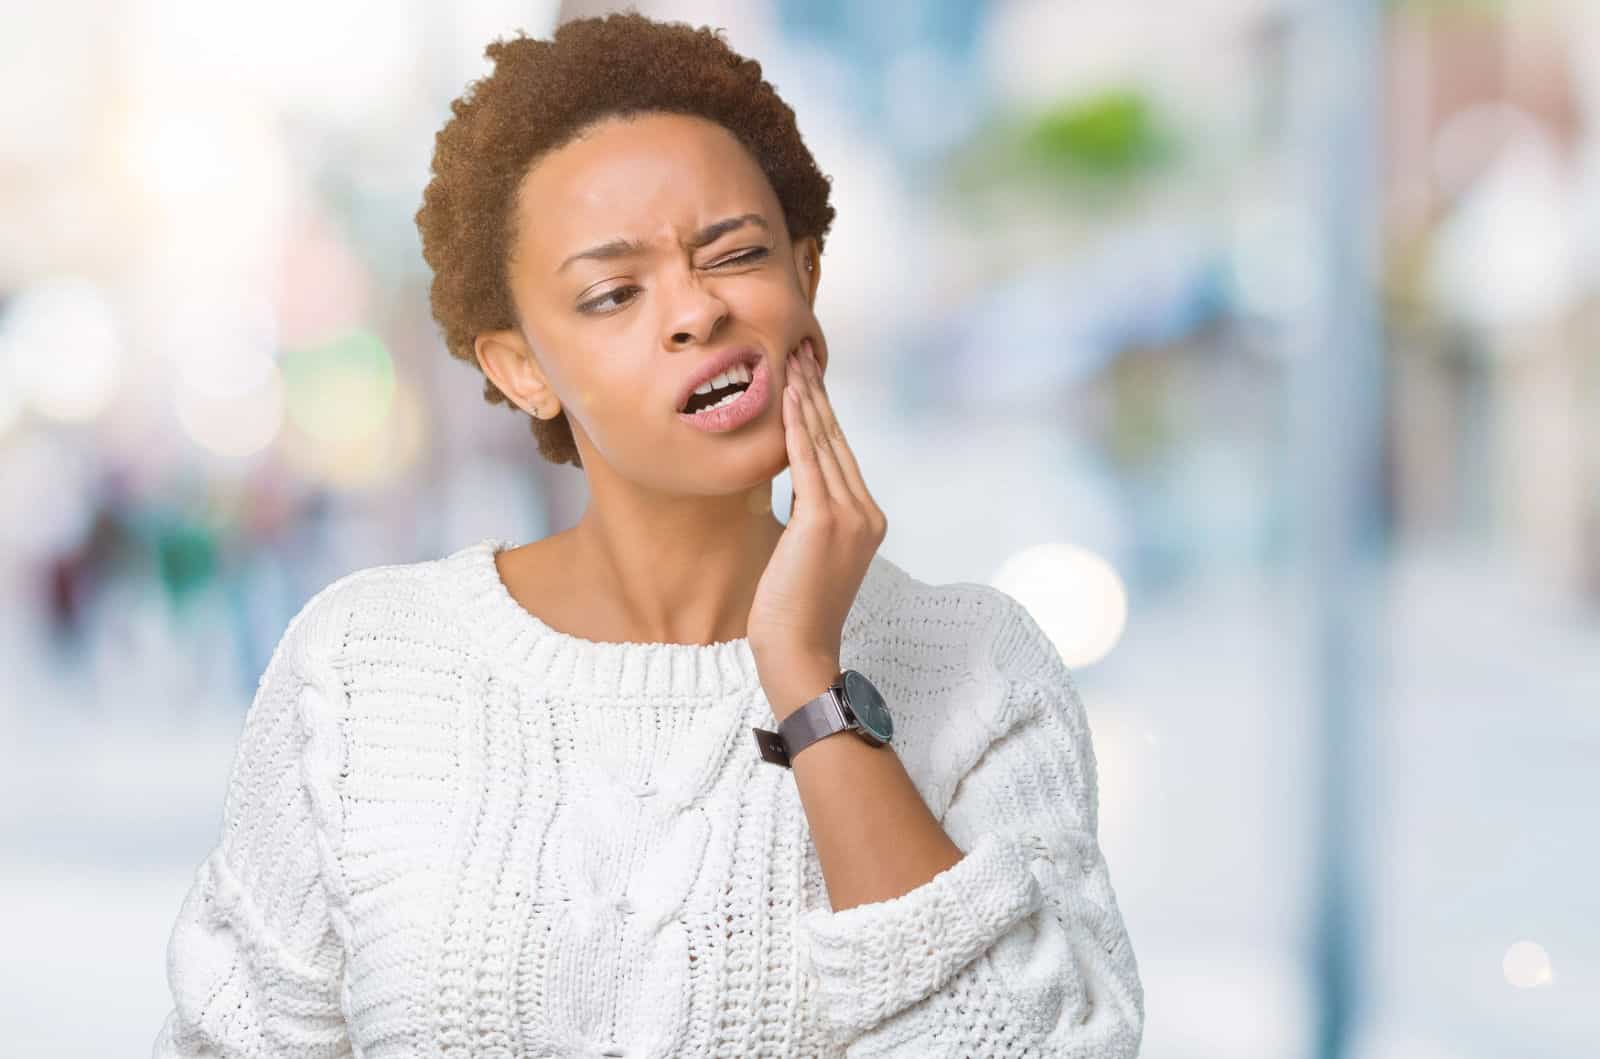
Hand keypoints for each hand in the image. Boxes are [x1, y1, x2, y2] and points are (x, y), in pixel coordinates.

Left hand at [748, 337, 887, 716]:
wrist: (799, 651)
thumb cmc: (793, 612)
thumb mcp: (807, 554)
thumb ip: (810, 517)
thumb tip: (797, 488)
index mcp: (868, 519)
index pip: (842, 453)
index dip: (824, 411)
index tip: (807, 376)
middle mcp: (867, 513)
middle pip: (837, 439)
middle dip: (816, 392)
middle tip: (799, 350)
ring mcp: (851, 516)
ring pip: (824, 442)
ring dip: (805, 397)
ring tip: (790, 360)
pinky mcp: (824, 520)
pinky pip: (807, 460)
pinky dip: (796, 425)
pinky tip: (786, 394)